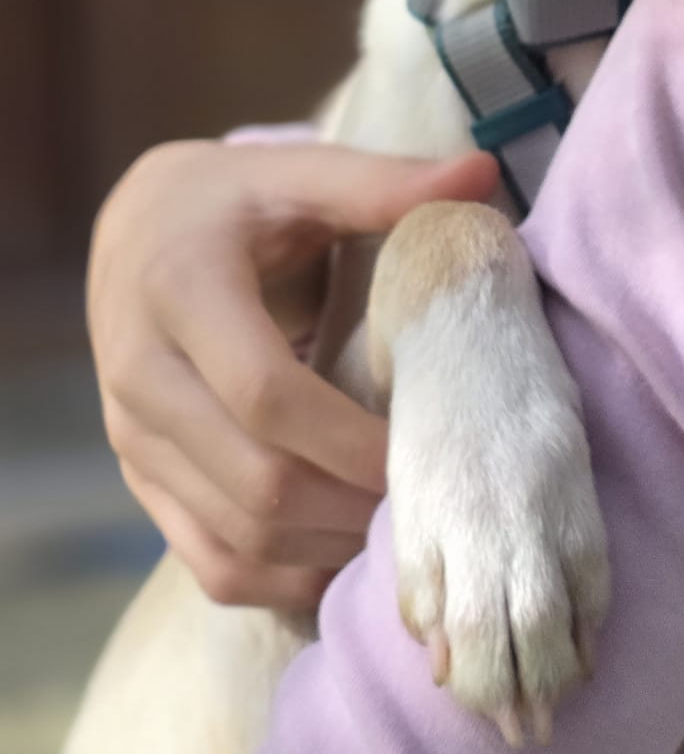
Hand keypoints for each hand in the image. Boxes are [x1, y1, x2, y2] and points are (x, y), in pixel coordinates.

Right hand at [88, 137, 498, 611]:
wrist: (135, 231)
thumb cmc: (236, 200)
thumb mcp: (298, 174)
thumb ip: (384, 181)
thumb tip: (481, 173)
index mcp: (180, 292)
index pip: (267, 396)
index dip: (352, 440)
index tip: (432, 449)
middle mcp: (141, 376)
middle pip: (255, 482)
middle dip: (354, 508)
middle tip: (437, 502)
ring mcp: (133, 440)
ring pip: (236, 538)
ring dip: (329, 550)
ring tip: (407, 530)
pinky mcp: (142, 481)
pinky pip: (210, 565)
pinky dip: (286, 580)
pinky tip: (349, 559)